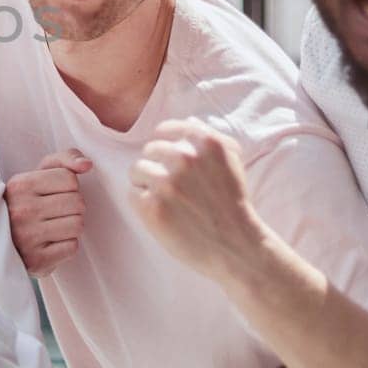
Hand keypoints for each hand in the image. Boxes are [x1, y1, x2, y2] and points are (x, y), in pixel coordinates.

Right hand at [2, 149, 90, 276]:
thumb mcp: (39, 174)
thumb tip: (87, 165)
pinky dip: (66, 245)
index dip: (68, 186)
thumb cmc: (27, 202)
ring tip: (54, 226)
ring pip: (78, 224)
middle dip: (73, 206)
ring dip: (71, 226)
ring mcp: (27, 238)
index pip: (69, 179)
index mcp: (19, 185)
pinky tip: (51, 242)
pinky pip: (72, 247)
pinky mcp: (36, 260)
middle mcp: (20, 211)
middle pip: (78, 202)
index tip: (53, 193)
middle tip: (56, 211)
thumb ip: (64, 160)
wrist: (3, 240)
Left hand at [129, 119, 270, 284]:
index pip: (165, 130)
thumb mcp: (232, 163)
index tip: (168, 160)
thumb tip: (189, 121)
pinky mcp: (152, 206)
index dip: (163, 145)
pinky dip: (142, 204)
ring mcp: (167, 182)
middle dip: (156, 167)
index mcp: (205, 143)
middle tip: (171, 188)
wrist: (236, 246)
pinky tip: (161, 214)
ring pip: (136, 171)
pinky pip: (132, 195)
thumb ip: (212, 139)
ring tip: (165, 201)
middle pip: (149, 151)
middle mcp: (185, 158)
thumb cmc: (233, 205)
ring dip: (145, 185)